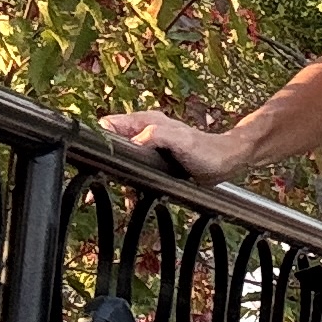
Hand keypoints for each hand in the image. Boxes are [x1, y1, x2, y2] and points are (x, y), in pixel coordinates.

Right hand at [101, 109, 238, 183]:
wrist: (227, 161)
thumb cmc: (208, 151)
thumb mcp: (181, 141)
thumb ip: (157, 135)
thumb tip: (134, 141)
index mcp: (145, 121)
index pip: (108, 124)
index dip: (96, 139)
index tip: (93, 160)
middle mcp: (143, 131)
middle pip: (109, 143)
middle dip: (100, 162)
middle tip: (93, 186)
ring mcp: (147, 145)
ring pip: (120, 159)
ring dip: (113, 175)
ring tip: (106, 194)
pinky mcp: (154, 160)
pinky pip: (133, 170)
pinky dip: (128, 183)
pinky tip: (128, 199)